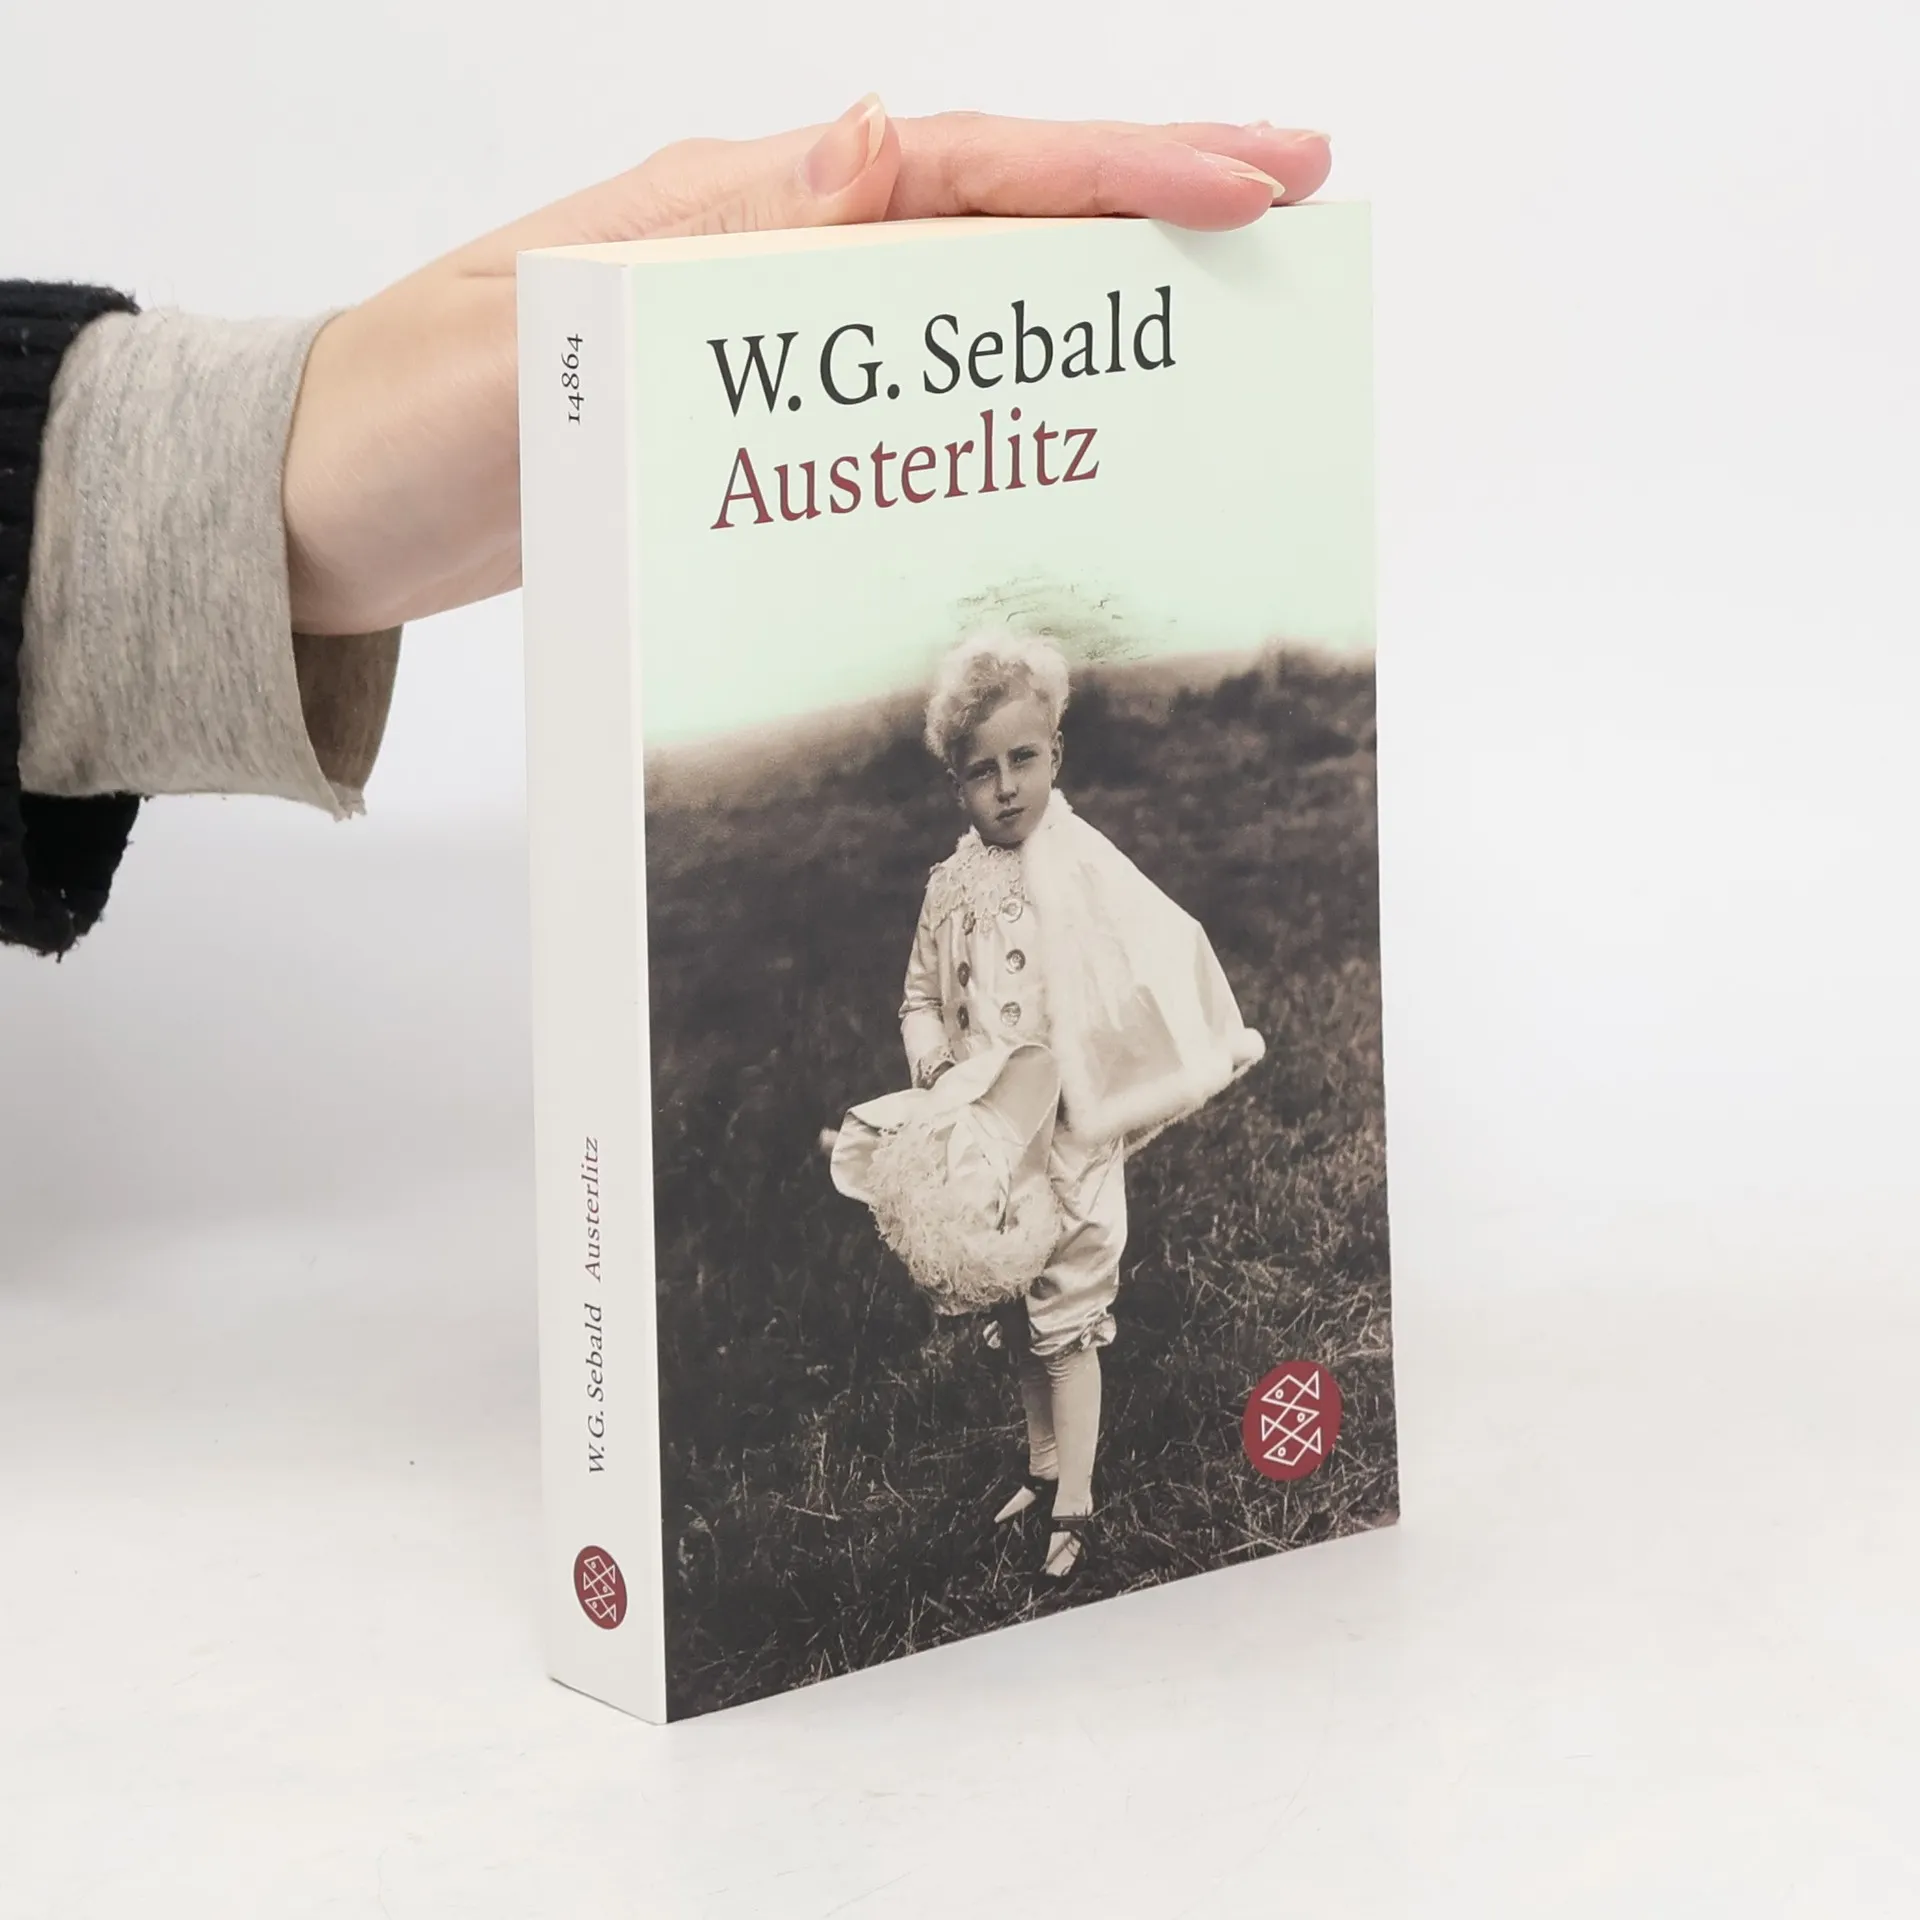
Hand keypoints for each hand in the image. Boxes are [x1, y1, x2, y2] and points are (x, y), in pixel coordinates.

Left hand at [283, 101, 1331, 635]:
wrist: (314, 510)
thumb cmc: (398, 421)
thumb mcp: (545, 331)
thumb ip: (708, 252)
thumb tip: (876, 138)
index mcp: (723, 213)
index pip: (951, 168)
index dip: (1103, 169)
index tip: (1241, 177)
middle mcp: (758, 253)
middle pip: (983, 209)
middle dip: (1139, 201)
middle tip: (1290, 203)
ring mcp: (756, 334)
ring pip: (954, 297)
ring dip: (1081, 294)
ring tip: (1210, 309)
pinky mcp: (741, 415)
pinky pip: (896, 386)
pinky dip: (986, 386)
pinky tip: (1048, 413)